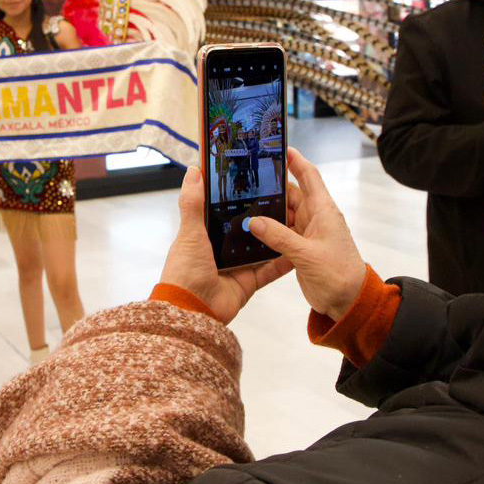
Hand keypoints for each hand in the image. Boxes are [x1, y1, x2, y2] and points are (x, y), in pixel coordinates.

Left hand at [158, 167, 293, 323]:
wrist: (193, 312)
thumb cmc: (185, 272)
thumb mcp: (189, 234)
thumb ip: (193, 203)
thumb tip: (194, 171)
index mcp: (204, 233)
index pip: (222, 208)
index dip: (237, 195)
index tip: (254, 178)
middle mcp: (221, 247)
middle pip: (246, 227)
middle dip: (262, 214)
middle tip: (284, 196)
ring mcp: (237, 264)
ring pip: (262, 246)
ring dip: (276, 235)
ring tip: (296, 217)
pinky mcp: (249, 281)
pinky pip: (270, 269)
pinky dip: (284, 261)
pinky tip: (299, 248)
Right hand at [249, 148, 365, 321]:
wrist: (349, 302)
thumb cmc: (338, 274)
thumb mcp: (307, 254)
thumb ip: (280, 237)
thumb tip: (253, 221)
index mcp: (323, 211)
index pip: (310, 177)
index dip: (296, 161)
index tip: (280, 148)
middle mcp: (315, 218)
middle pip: (291, 194)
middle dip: (272, 187)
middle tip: (247, 179)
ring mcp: (306, 233)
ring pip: (283, 214)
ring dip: (267, 211)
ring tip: (242, 202)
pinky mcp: (299, 248)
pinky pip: (281, 232)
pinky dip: (268, 230)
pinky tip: (250, 229)